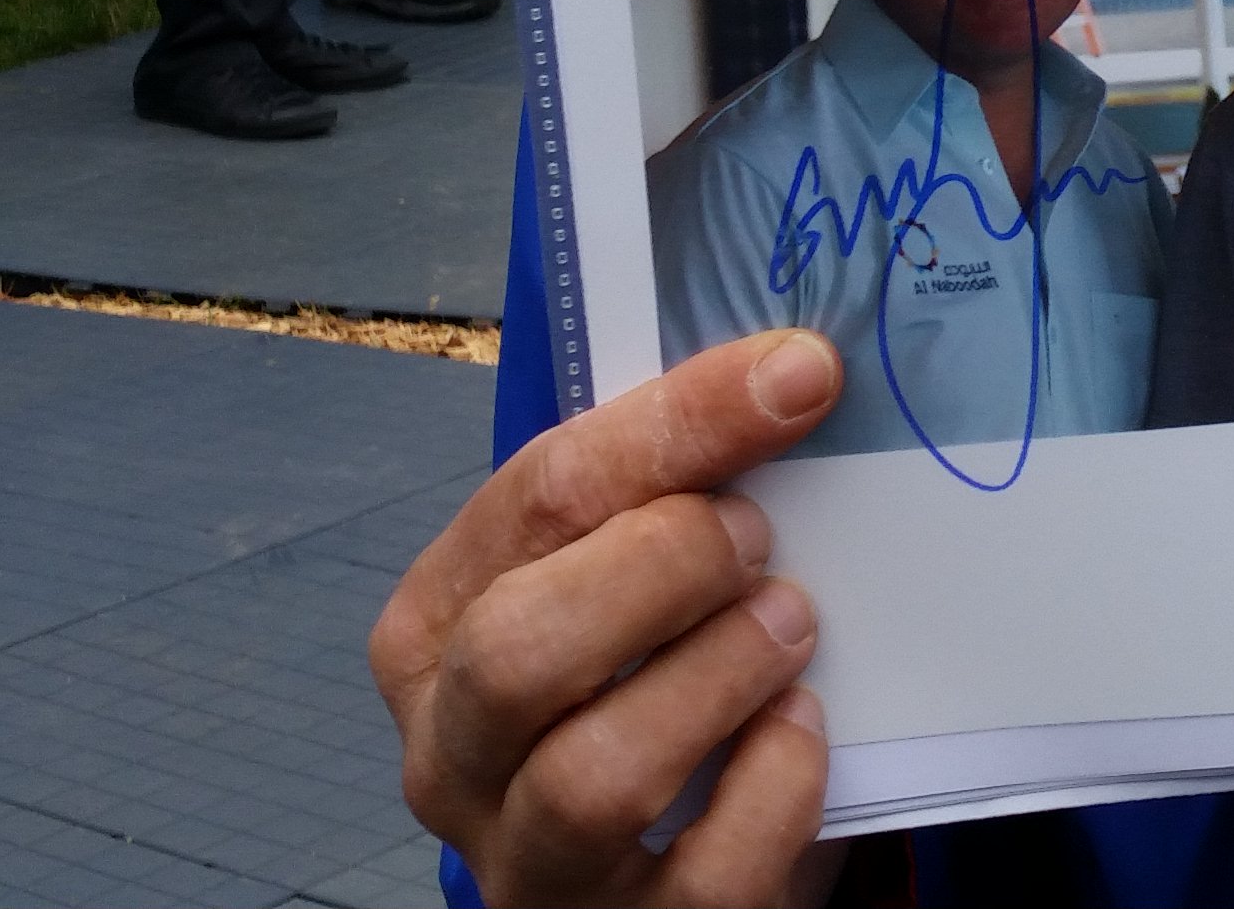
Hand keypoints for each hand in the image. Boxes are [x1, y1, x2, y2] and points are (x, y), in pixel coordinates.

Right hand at [373, 331, 846, 908]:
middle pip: (517, 647)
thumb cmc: (639, 701)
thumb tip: (786, 375)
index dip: (673, 425)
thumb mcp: (617, 598)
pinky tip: (801, 730)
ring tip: (790, 623)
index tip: (793, 377)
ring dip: (715, 676)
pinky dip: (773, 786)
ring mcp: (528, 866)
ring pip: (591, 776)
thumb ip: (654, 505)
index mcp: (432, 637)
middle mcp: (452, 758)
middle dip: (660, 566)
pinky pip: (704, 872)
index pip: (530, 500)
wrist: (660, 882)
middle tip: (758, 538)